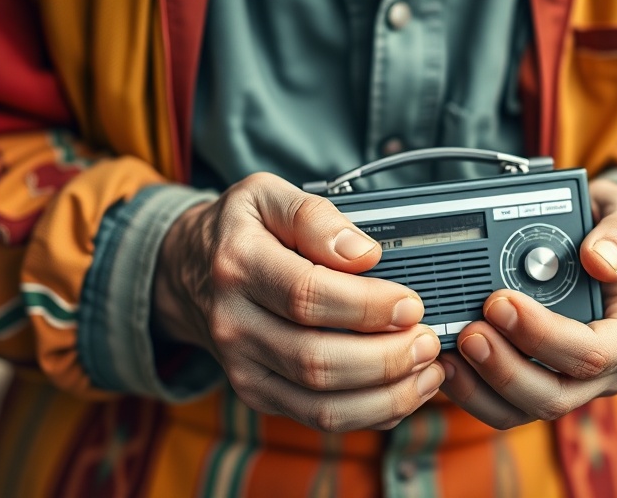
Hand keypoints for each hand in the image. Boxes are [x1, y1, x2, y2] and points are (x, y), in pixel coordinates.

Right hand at [152, 173, 443, 431]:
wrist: (186, 272)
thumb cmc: (239, 230)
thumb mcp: (267, 196)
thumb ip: (315, 217)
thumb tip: (365, 253)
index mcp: (239, 266)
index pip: (306, 295)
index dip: (367, 306)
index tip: (411, 304)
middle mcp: (235, 324)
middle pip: (316, 360)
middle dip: (386, 358)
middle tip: (429, 341)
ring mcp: (243, 367)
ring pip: (321, 403)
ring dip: (386, 395)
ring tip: (429, 370)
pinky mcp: (259, 394)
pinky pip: (318, 419)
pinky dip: (370, 413)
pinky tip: (405, 391)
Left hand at [438, 179, 616, 428]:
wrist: (601, 254)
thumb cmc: (612, 236)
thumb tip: (600, 260)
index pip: (592, 354)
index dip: (543, 336)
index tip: (501, 301)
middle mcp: (603, 370)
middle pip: (554, 396)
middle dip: (505, 368)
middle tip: (469, 331)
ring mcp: (569, 384)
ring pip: (523, 409)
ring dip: (481, 387)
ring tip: (450, 352)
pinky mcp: (537, 386)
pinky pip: (503, 406)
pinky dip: (470, 390)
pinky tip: (446, 362)